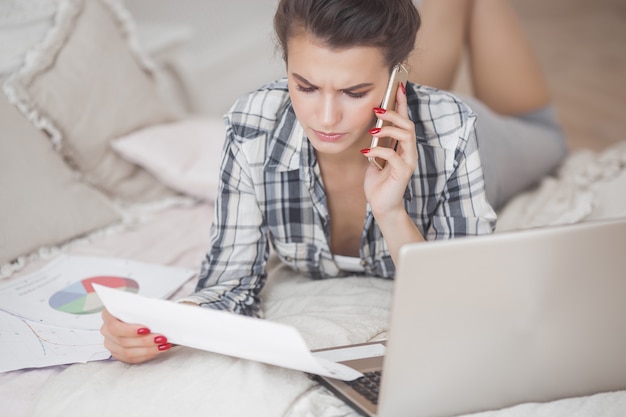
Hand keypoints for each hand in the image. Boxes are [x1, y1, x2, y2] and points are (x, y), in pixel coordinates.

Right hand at [100, 308, 171, 363]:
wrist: (137, 313)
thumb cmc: (137, 308)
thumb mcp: (139, 303)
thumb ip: (144, 308)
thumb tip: (157, 315)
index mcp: (109, 315)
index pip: (115, 327)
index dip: (131, 330)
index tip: (147, 329)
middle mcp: (107, 330)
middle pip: (123, 341)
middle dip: (144, 341)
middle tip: (160, 338)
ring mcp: (111, 343)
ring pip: (128, 352)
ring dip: (148, 349)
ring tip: (162, 344)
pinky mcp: (119, 353)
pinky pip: (132, 358)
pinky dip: (147, 354)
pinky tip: (158, 349)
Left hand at [362, 83, 417, 218]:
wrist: (382, 205)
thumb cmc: (379, 182)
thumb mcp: (375, 157)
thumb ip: (377, 143)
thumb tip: (372, 126)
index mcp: (403, 147)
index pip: (405, 121)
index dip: (402, 103)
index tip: (398, 86)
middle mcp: (409, 152)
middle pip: (408, 125)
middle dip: (394, 114)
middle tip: (378, 110)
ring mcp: (408, 161)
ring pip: (406, 136)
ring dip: (389, 129)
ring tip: (373, 129)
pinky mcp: (403, 172)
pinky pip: (393, 155)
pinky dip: (379, 151)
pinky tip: (367, 152)